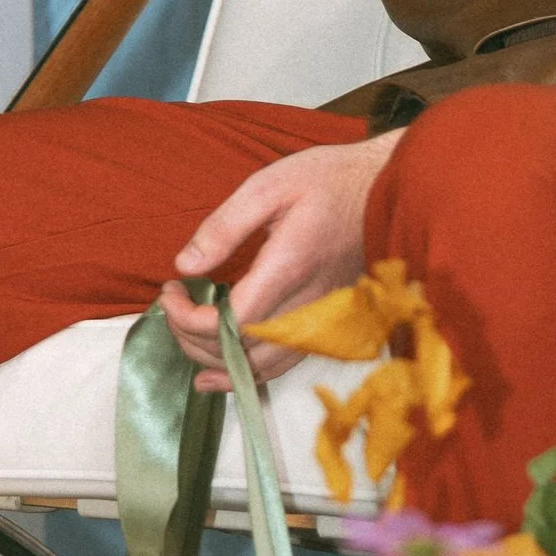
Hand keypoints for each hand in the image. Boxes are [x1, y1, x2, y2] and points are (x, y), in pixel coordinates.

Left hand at [160, 131, 404, 386]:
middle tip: (171, 308)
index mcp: (289, 267)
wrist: (387, 191)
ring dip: (216, 365)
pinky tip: (222, 373)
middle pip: (240, 352)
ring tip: (185, 346)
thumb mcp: (269, 186)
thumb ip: (224, 227)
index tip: (169, 292)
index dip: (188, 319)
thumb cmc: (329, 180)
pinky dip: (247, 375)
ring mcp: (321, 319)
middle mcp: (308, 304)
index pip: (229, 322)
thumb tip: (185, 265)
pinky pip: (284, 365)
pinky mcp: (327, 322)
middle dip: (192, 340)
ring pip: (262, 368)